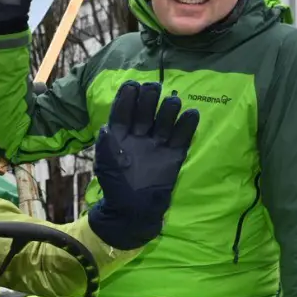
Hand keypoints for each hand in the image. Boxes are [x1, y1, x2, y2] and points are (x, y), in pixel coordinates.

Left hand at [87, 81, 199, 249]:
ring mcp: (157, 144)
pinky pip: (182, 136)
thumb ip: (106, 143)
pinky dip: (187, 125)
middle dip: (149, 97)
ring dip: (169, 109)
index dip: (127, 97)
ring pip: (165, 120)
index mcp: (120, 134)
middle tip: (154, 88)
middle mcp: (139, 135)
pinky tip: (191, 114)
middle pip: (145, 110)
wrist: (133, 210)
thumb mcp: (105, 163)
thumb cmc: (116, 184)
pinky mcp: (174, 154)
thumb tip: (107, 126)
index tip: (132, 86)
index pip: (123, 110)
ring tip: (172, 101)